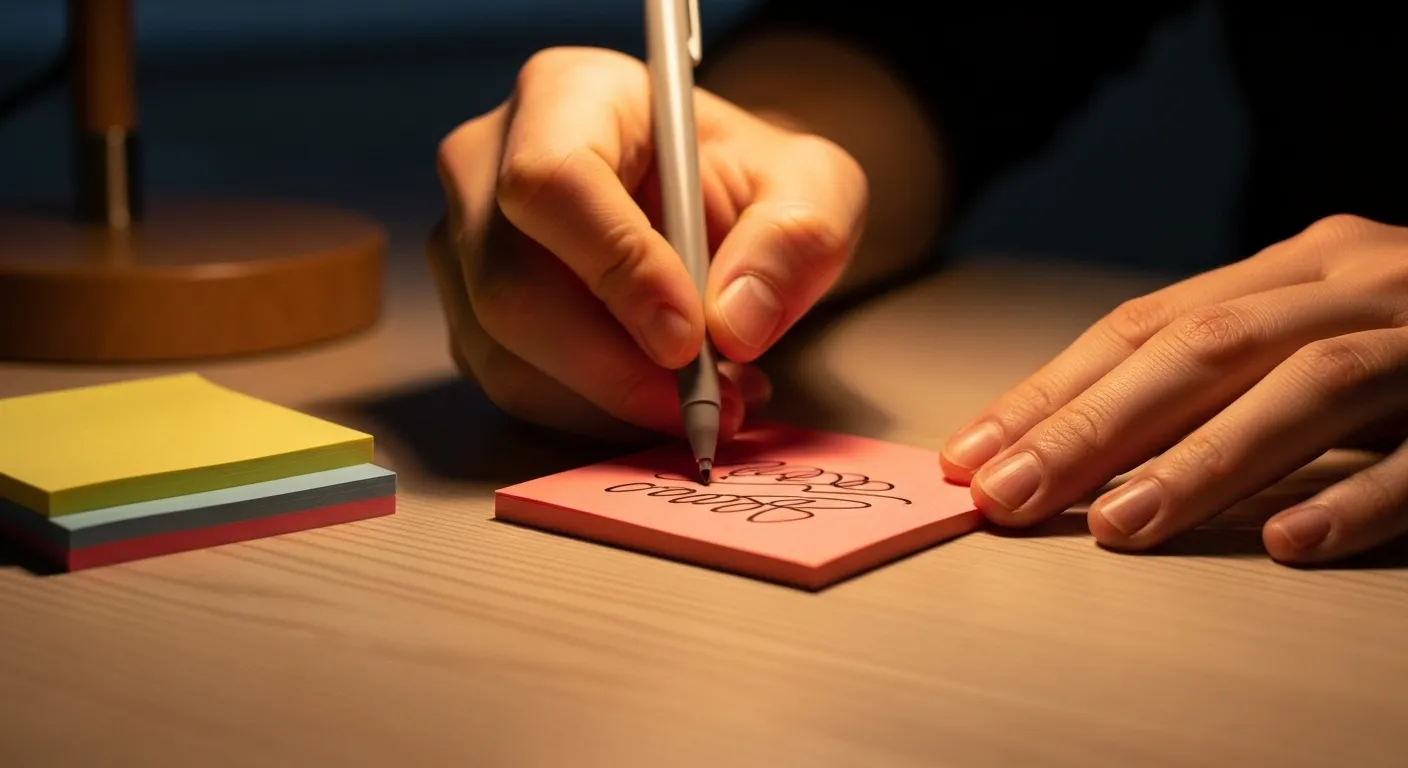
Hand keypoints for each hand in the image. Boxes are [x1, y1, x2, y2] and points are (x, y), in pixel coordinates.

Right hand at [429, 47, 866, 440]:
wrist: (713, 210)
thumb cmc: (748, 182)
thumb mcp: (812, 186)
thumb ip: (795, 239)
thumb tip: (733, 326)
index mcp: (566, 94)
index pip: (555, 180)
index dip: (617, 268)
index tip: (690, 339)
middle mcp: (488, 163)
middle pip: (512, 285)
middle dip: (615, 366)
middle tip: (709, 403)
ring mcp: (465, 244)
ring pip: (507, 354)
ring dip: (614, 401)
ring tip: (711, 398)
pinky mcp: (469, 317)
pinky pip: (516, 390)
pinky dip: (597, 415)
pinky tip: (664, 399)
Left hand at [940, 214, 1407, 563]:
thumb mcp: (1314, 326)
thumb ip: (1218, 370)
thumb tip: (1074, 441)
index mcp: (1298, 264)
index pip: (1145, 325)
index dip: (1052, 391)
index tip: (974, 454)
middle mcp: (1360, 281)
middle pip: (1204, 349)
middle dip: (1093, 425)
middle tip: (1010, 495)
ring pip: (1309, 388)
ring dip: (1205, 462)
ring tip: (1119, 526)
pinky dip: (1361, 496)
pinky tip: (1292, 545)